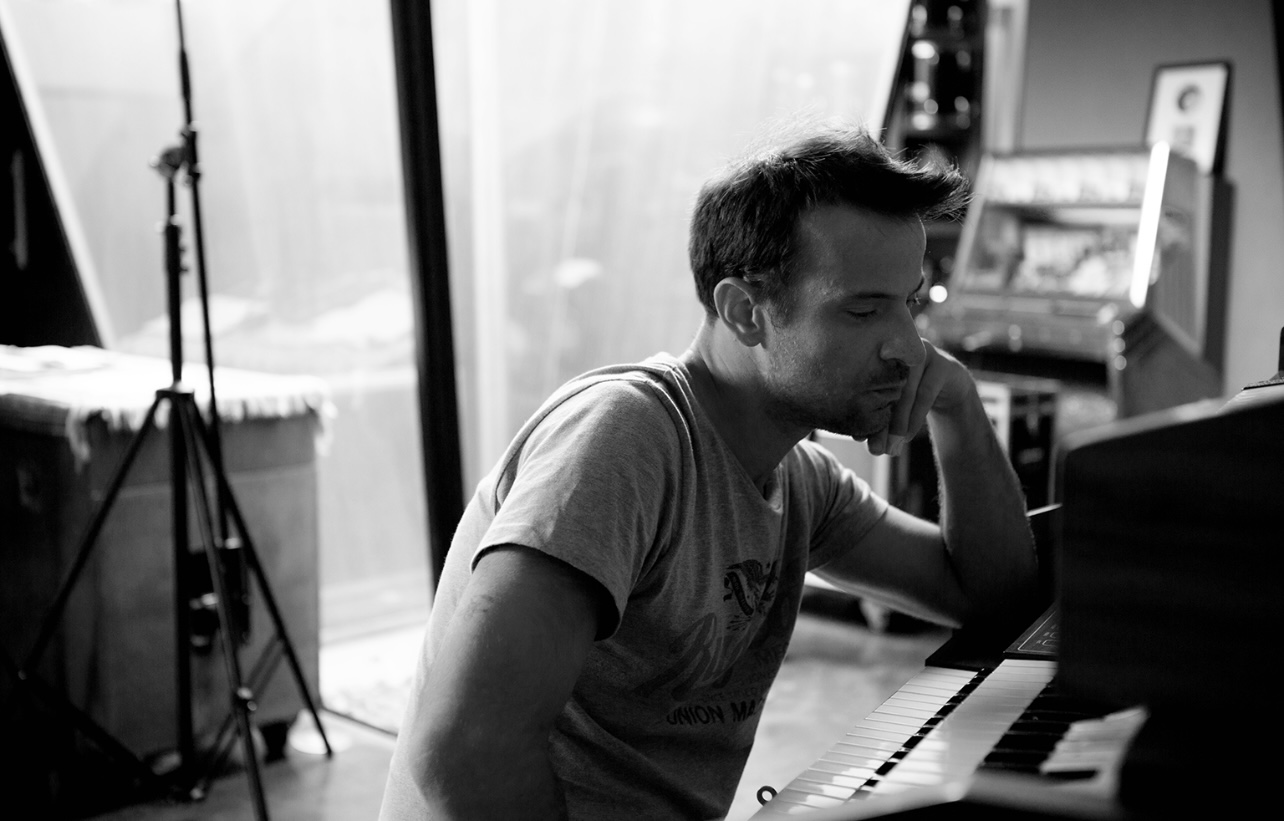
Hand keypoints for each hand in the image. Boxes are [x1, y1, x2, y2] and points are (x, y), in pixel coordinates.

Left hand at [865, 340, 972, 456]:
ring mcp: (922, 354)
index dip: (864, 414)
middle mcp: (900, 351)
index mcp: (881, 355)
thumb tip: (858, 438)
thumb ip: (877, 415)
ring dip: (898, 423)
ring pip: (906, 392)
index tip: (859, 440)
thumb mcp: (894, 404)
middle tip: (877, 449)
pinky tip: (908, 436)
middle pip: (887, 390)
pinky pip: (925, 394)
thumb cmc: (913, 396)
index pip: (869, 387)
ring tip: (893, 446)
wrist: (950, 386)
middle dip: (882, 423)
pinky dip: (915, 418)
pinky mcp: (942, 364)